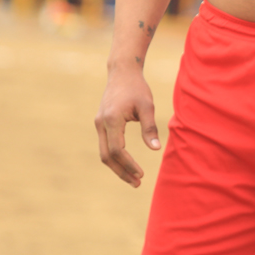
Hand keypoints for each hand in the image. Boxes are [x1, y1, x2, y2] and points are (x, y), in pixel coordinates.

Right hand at [95, 66, 160, 187]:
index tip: (141, 174)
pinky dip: (115, 157)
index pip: (117, 150)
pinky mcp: (101, 123)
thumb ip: (149, 128)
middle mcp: (101, 123)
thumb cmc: (137, 87)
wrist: (122, 71)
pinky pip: (105, 145)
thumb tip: (155, 149)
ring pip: (104, 153)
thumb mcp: (147, 106)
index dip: (128, 165)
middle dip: (121, 171)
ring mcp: (99, 124)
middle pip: (106, 156)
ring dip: (117, 167)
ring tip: (134, 178)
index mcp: (112, 119)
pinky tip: (127, 163)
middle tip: (137, 183)